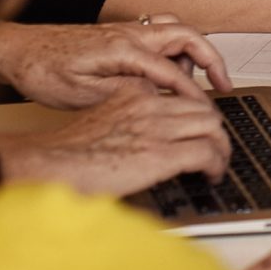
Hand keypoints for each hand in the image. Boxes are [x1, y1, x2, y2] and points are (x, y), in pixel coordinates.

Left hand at [0, 18, 229, 107]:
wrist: (16, 50)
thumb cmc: (40, 70)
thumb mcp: (79, 94)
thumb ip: (123, 94)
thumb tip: (156, 98)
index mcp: (122, 48)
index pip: (172, 70)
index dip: (193, 93)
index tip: (206, 111)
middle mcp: (129, 33)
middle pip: (187, 35)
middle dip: (212, 59)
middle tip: (223, 84)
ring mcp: (125, 30)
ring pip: (175, 30)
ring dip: (193, 51)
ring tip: (194, 80)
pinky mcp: (118, 34)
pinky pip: (159, 33)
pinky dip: (173, 48)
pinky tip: (165, 69)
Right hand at [0, 89, 232, 197]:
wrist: (49, 165)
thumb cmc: (68, 152)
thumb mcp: (105, 120)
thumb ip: (131, 121)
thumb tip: (150, 139)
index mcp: (135, 94)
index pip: (182, 97)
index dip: (195, 117)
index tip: (199, 131)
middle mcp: (150, 105)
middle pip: (204, 109)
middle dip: (215, 131)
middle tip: (216, 149)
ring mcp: (157, 127)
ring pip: (213, 128)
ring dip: (221, 147)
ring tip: (218, 164)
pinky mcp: (162, 153)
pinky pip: (207, 153)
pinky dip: (216, 164)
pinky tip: (211, 175)